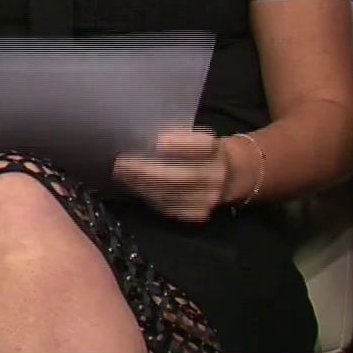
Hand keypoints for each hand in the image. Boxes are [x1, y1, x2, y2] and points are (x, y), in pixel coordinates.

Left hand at [113, 129, 231, 222]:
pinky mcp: (199, 214)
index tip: (157, 141)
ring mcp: (209, 198)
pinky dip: (150, 198)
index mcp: (217, 150)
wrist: (231, 176)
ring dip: (143, 186)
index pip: (201, 148)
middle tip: (121, 164)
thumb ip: (177, 139)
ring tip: (123, 176)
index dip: (180, 145)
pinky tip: (136, 188)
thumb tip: (140, 138)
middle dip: (147, 171)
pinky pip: (169, 208)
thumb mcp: (197, 138)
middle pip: (182, 177)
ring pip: (171, 195)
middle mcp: (217, 176)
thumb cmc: (202, 151)